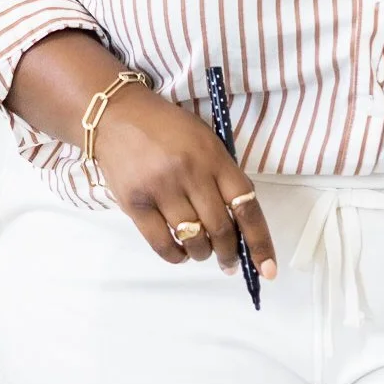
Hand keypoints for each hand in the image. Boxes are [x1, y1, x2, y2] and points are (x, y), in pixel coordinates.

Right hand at [93, 86, 278, 282]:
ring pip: (193, 239)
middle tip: (229, 262)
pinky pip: (161, 244)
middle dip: (229, 253)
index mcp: (213, 156)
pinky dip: (176, 255)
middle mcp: (190, 172)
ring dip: (203, 254)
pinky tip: (180, 252)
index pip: (246, 205)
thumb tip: (238, 223)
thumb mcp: (204, 139)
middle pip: (220, 229)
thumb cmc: (165, 127)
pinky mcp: (135, 202)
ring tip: (202, 252)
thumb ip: (221, 175)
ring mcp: (161, 188)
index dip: (259, 241)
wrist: (115, 114)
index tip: (268, 269)